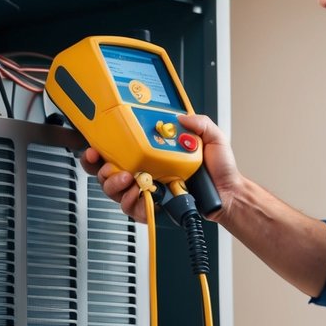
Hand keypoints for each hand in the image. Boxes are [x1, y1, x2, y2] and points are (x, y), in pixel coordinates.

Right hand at [81, 114, 241, 223]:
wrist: (229, 194)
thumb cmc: (220, 170)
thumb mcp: (213, 138)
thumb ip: (199, 123)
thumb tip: (181, 116)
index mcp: (153, 152)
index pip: (120, 148)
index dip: (102, 147)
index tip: (96, 144)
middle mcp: (146, 170)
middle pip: (108, 171)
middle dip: (100, 168)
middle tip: (108, 165)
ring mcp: (148, 190)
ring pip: (115, 190)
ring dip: (114, 184)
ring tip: (128, 179)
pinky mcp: (153, 208)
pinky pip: (132, 208)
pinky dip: (131, 201)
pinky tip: (139, 194)